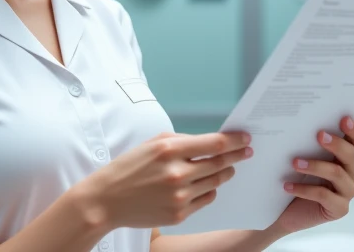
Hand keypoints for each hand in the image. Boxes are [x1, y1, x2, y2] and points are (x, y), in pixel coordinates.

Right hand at [78, 131, 252, 228]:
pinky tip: (206, 185)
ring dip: (225, 173)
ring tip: (227, 168)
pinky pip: (206, 199)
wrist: (107, 200)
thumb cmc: (129, 167)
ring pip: (216, 182)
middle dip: (236, 156)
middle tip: (246, 153)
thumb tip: (210, 142)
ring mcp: (179, 196)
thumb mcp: (153, 144)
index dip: (234, 141)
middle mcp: (177, 173)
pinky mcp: (179, 214)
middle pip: (220, 163)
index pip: (214, 144)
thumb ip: (182, 141)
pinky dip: (210, 190)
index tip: (245, 139)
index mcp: (170, 150)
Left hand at [269, 116, 353, 235]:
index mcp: (344, 155)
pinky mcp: (339, 209)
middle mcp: (350, 172)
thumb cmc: (292, 176)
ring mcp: (346, 191)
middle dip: (336, 143)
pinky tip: (287, 186)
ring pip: (337, 174)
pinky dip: (305, 189)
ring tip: (294, 163)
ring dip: (315, 166)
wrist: (284, 210)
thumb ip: (303, 140)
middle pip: (351, 154)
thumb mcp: (298, 155)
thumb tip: (294, 121)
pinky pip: (325, 196)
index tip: (344, 119)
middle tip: (318, 135)